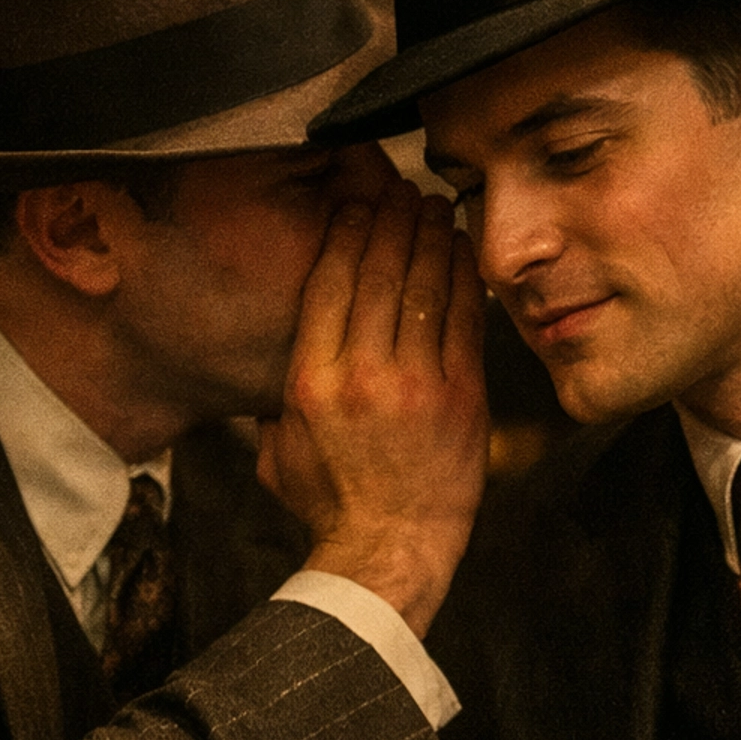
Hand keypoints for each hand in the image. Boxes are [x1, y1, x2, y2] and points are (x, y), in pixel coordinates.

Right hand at [257, 183, 488, 638]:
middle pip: (379, 271)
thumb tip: (276, 357)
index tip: (357, 205)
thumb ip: (277, 398)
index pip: (330, 282)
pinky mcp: (462, 396)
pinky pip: (464, 319)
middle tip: (400, 188)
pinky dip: (463, 276)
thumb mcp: (277, 450)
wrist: (389, 551)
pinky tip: (462, 249)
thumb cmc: (330, 507)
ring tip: (431, 205)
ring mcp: (416, 383)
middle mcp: (361, 373)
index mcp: (311, 380)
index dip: (347, 233)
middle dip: (391, 219)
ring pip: (424, 285)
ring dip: (429, 236)